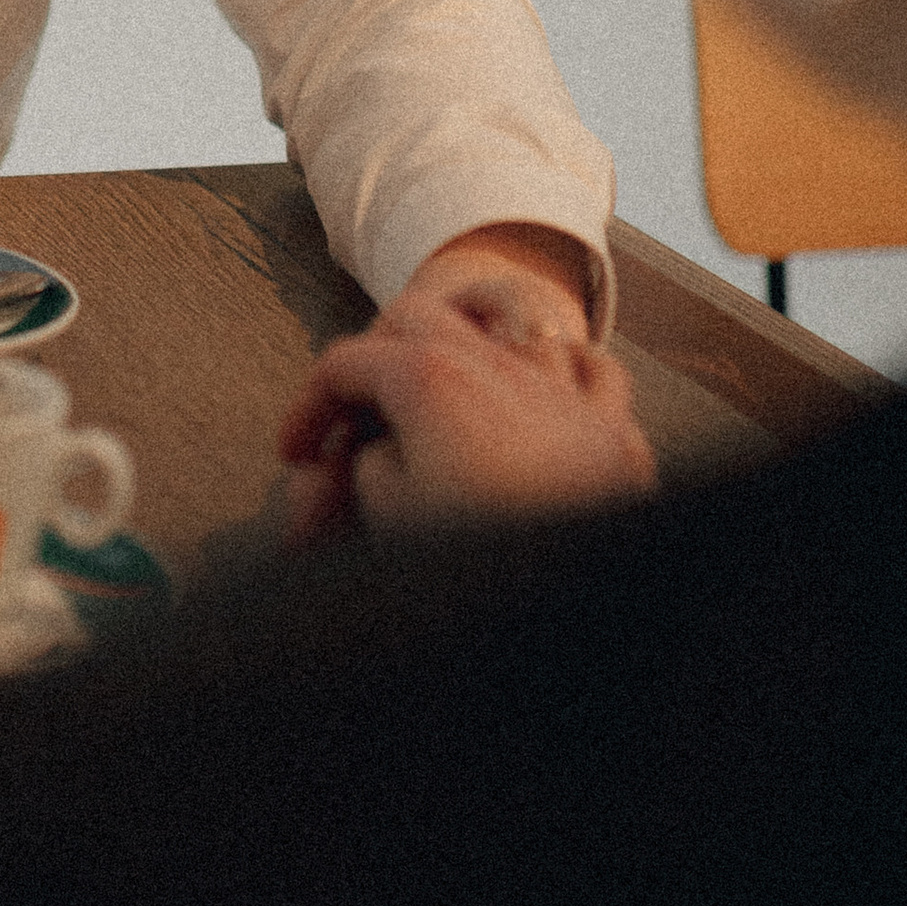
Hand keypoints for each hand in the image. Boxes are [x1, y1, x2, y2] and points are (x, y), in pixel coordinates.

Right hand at [279, 226, 649, 536]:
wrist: (583, 588)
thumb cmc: (477, 550)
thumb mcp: (387, 514)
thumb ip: (366, 470)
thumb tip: (376, 456)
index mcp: (426, 379)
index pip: (343, 365)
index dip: (307, 408)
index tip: (294, 453)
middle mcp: (494, 365)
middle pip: (413, 317)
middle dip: (375, 354)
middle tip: (355, 411)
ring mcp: (560, 391)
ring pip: (513, 323)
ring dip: (470, 343)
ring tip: (448, 383)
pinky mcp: (611, 430)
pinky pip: (594, 368)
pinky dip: (566, 370)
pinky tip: (547, 389)